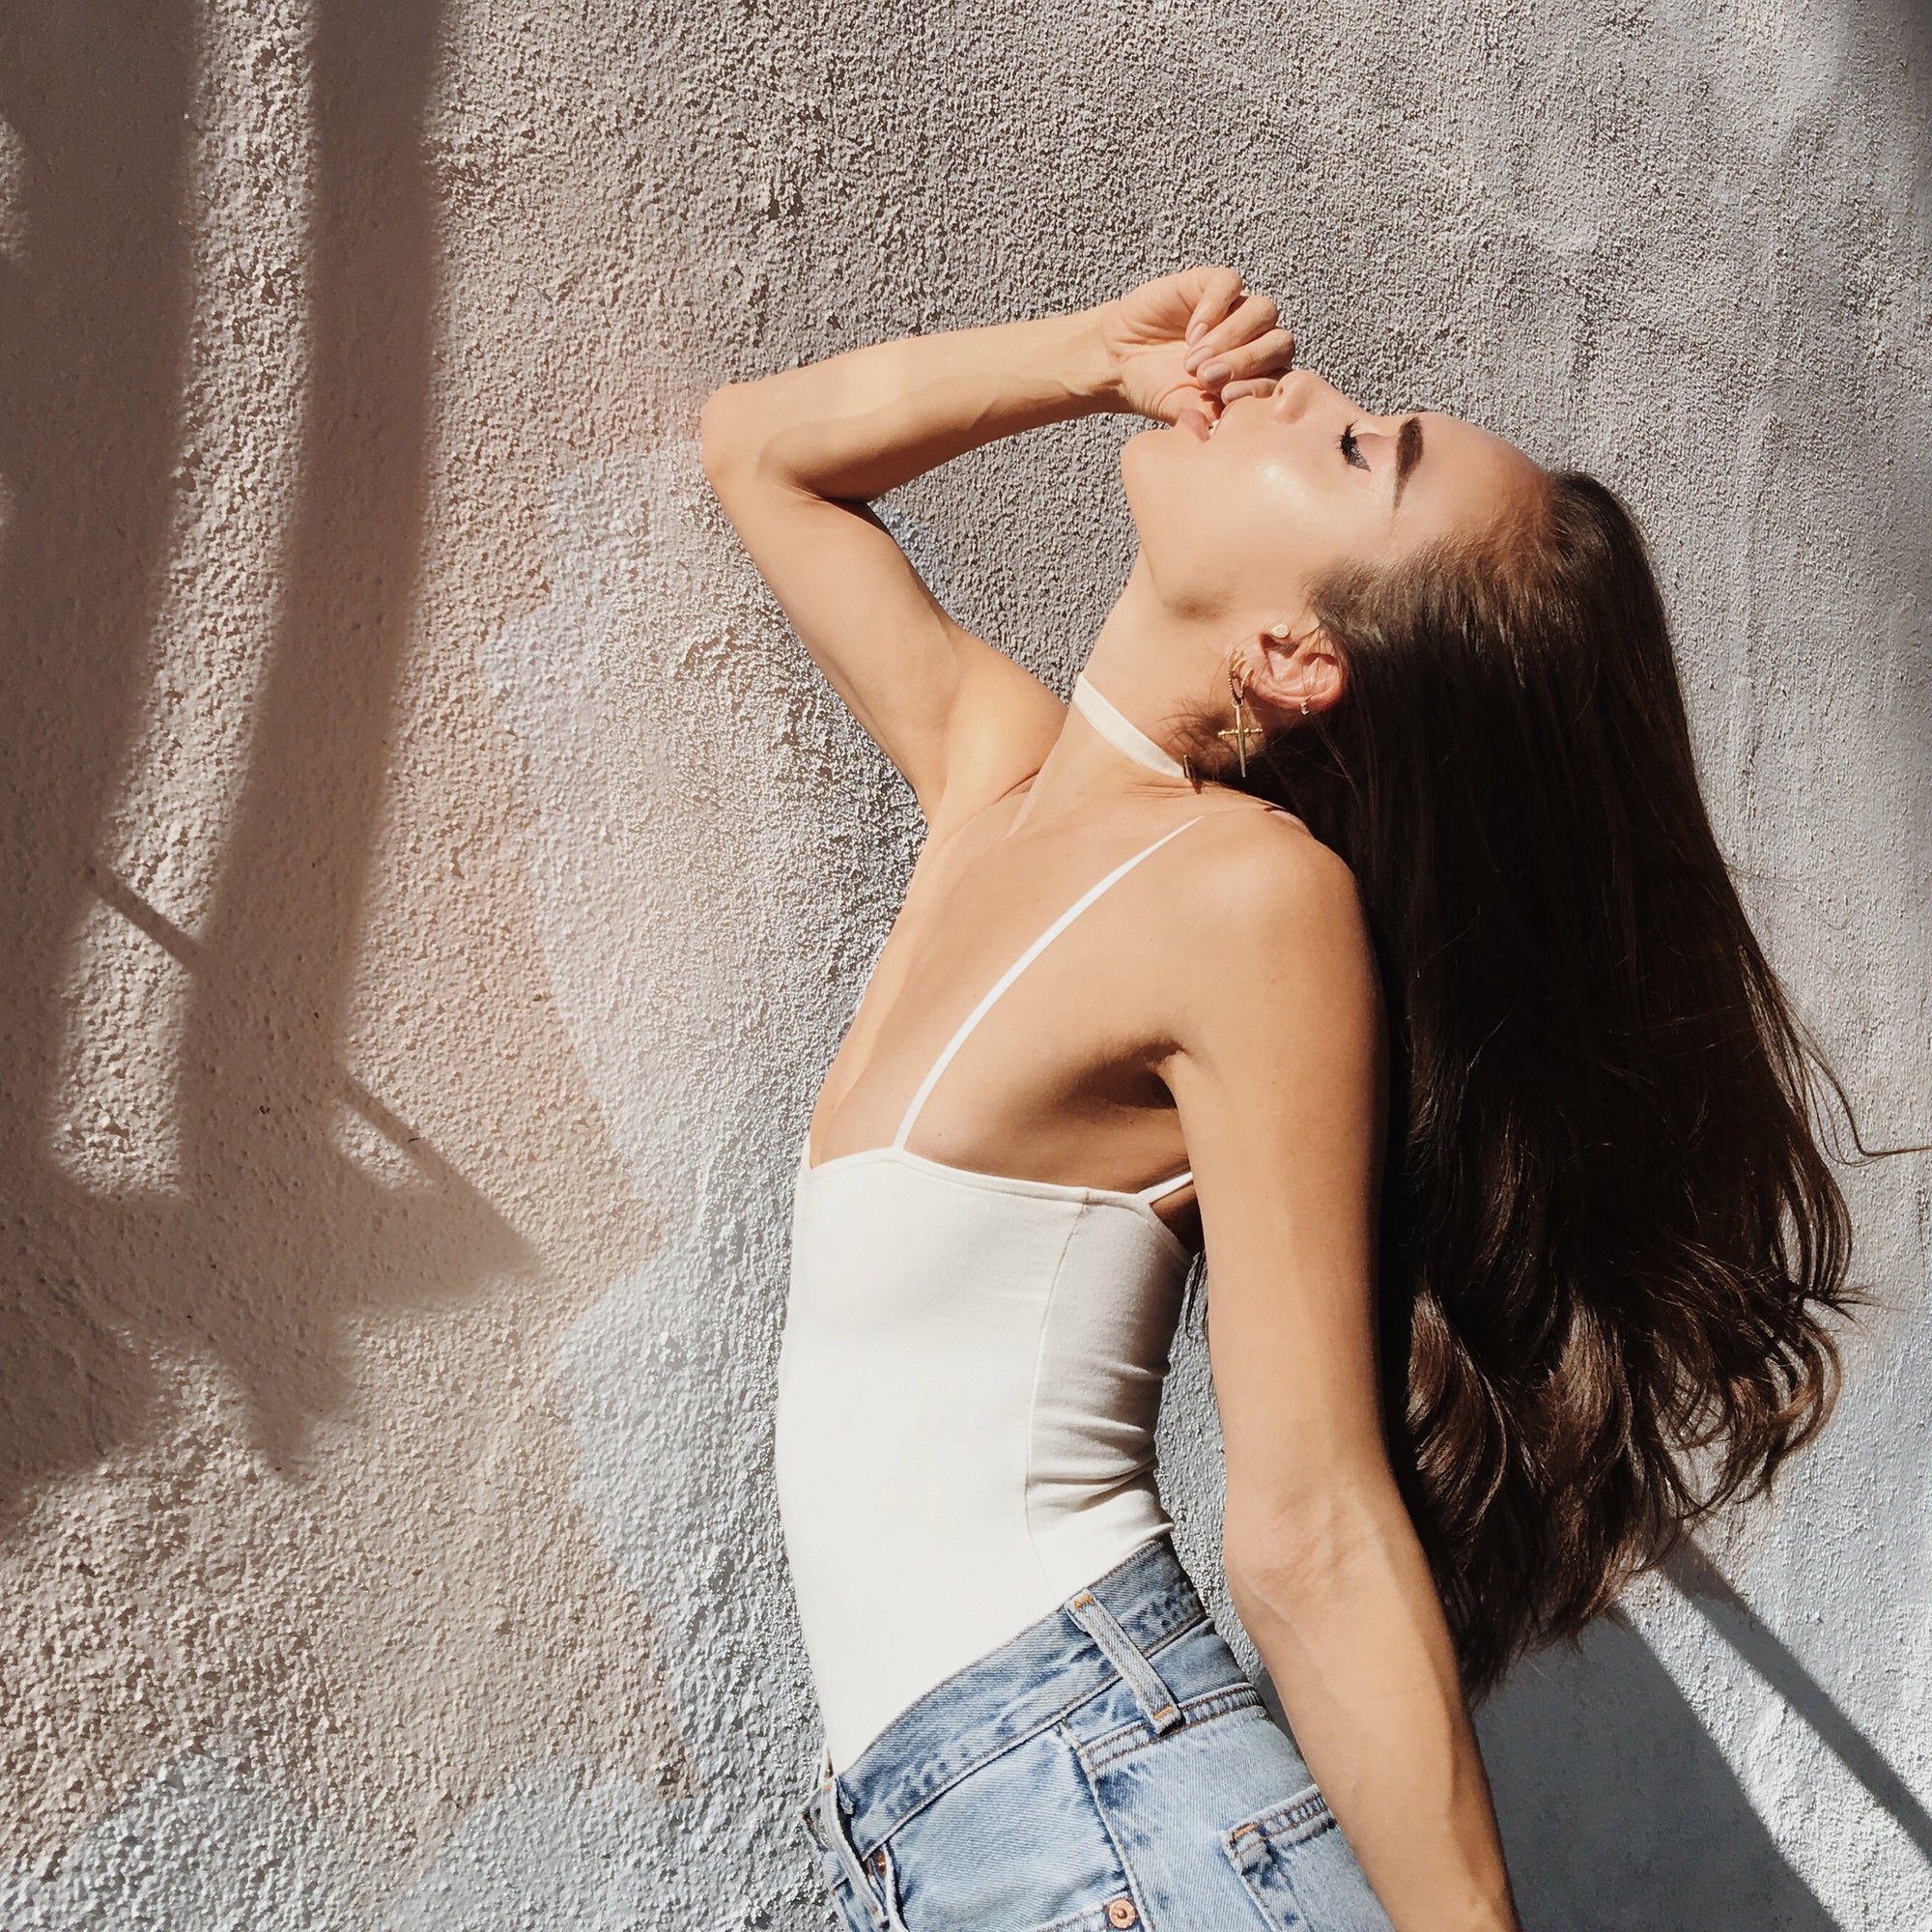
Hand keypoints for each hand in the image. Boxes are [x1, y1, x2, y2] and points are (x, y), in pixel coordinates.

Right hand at [1092, 266, 1294, 425]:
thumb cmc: (1156, 387)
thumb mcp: (1182, 410)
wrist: (1120, 360)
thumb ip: (1208, 416)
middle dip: (1247, 361)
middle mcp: (1254, 341)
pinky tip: (1191, 332)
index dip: (1260, 388)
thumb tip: (1224, 427)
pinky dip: (1214, 308)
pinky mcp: (1212, 285)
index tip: (1226, 400)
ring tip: (1193, 360)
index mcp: (1256, 375)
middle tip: (1207, 378)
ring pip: (1263, 311)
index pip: (1280, 378)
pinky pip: (1231, 284)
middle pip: (1280, 342)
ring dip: (1232, 336)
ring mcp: (1236, 310)